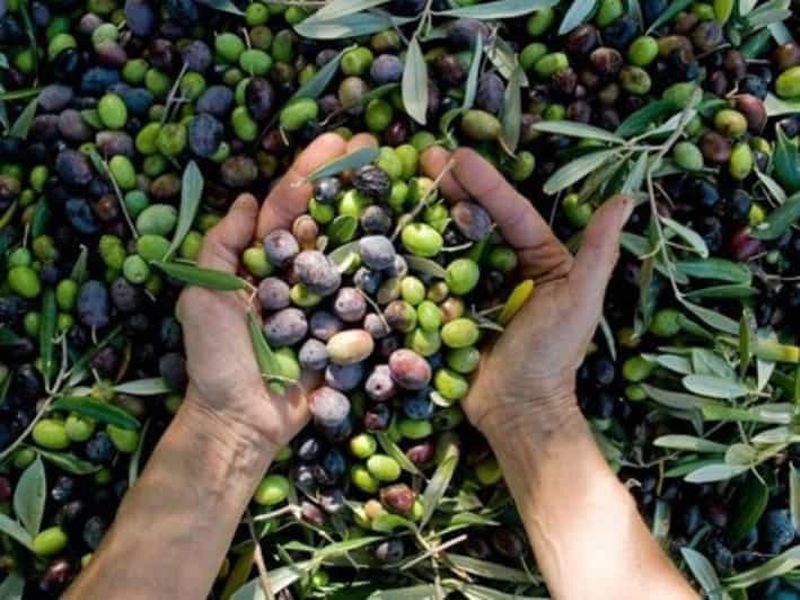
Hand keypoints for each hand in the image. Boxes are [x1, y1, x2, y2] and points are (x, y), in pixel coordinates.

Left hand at [178, 133, 377, 451]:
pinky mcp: (347, 328)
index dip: (311, 172)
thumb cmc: (218, 359)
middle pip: (326, 219)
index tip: (338, 141)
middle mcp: (296, 273)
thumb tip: (245, 200)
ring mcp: (325, 299)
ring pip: (351, 251)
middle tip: (377, 146)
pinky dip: (387, 269)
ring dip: (373, 213)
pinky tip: (409, 239)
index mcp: (262, 262)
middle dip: (349, 181)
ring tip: (399, 179)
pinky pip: (368, 295)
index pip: (288, 207)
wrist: (244, 420)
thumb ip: (221, 247)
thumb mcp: (202, 296)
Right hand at [421, 147, 632, 436]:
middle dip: (452, 187)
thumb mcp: (580, 300)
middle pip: (477, 219)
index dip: (486, 184)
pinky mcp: (448, 308)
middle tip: (424, 157)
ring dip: (429, 212)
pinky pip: (432, 277)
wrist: (517, 409)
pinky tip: (395, 229)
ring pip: (451, 242)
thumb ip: (598, 251)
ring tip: (406, 182)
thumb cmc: (553, 355)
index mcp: (540, 258)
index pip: (511, 212)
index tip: (458, 156)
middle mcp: (506, 266)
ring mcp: (474, 287)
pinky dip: (415, 254)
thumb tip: (623, 198)